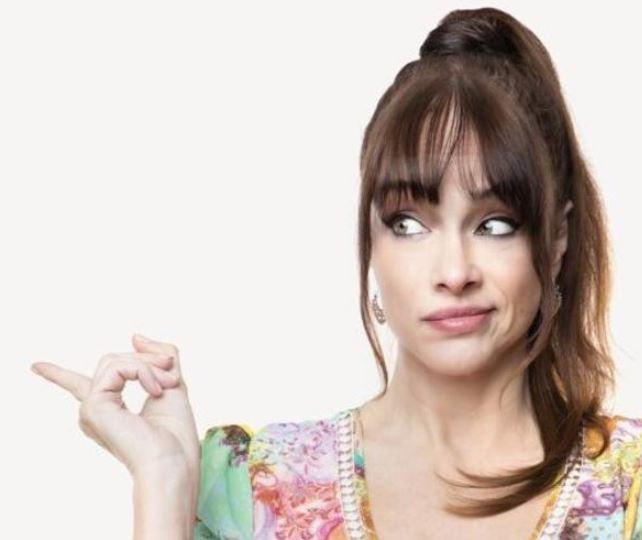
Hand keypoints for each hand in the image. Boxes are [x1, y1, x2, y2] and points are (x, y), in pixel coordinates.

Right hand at [31, 334, 200, 484]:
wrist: (173, 461)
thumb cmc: (176, 434)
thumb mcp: (172, 383)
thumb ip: (159, 357)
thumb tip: (134, 336)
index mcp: (109, 409)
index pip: (76, 386)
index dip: (56, 374)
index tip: (36, 366)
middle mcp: (94, 409)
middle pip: (114, 360)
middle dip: (147, 360)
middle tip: (173, 375)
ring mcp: (91, 408)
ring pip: (116, 360)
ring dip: (149, 365)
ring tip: (169, 383)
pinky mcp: (93, 406)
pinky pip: (118, 368)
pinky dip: (143, 371)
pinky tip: (155, 390)